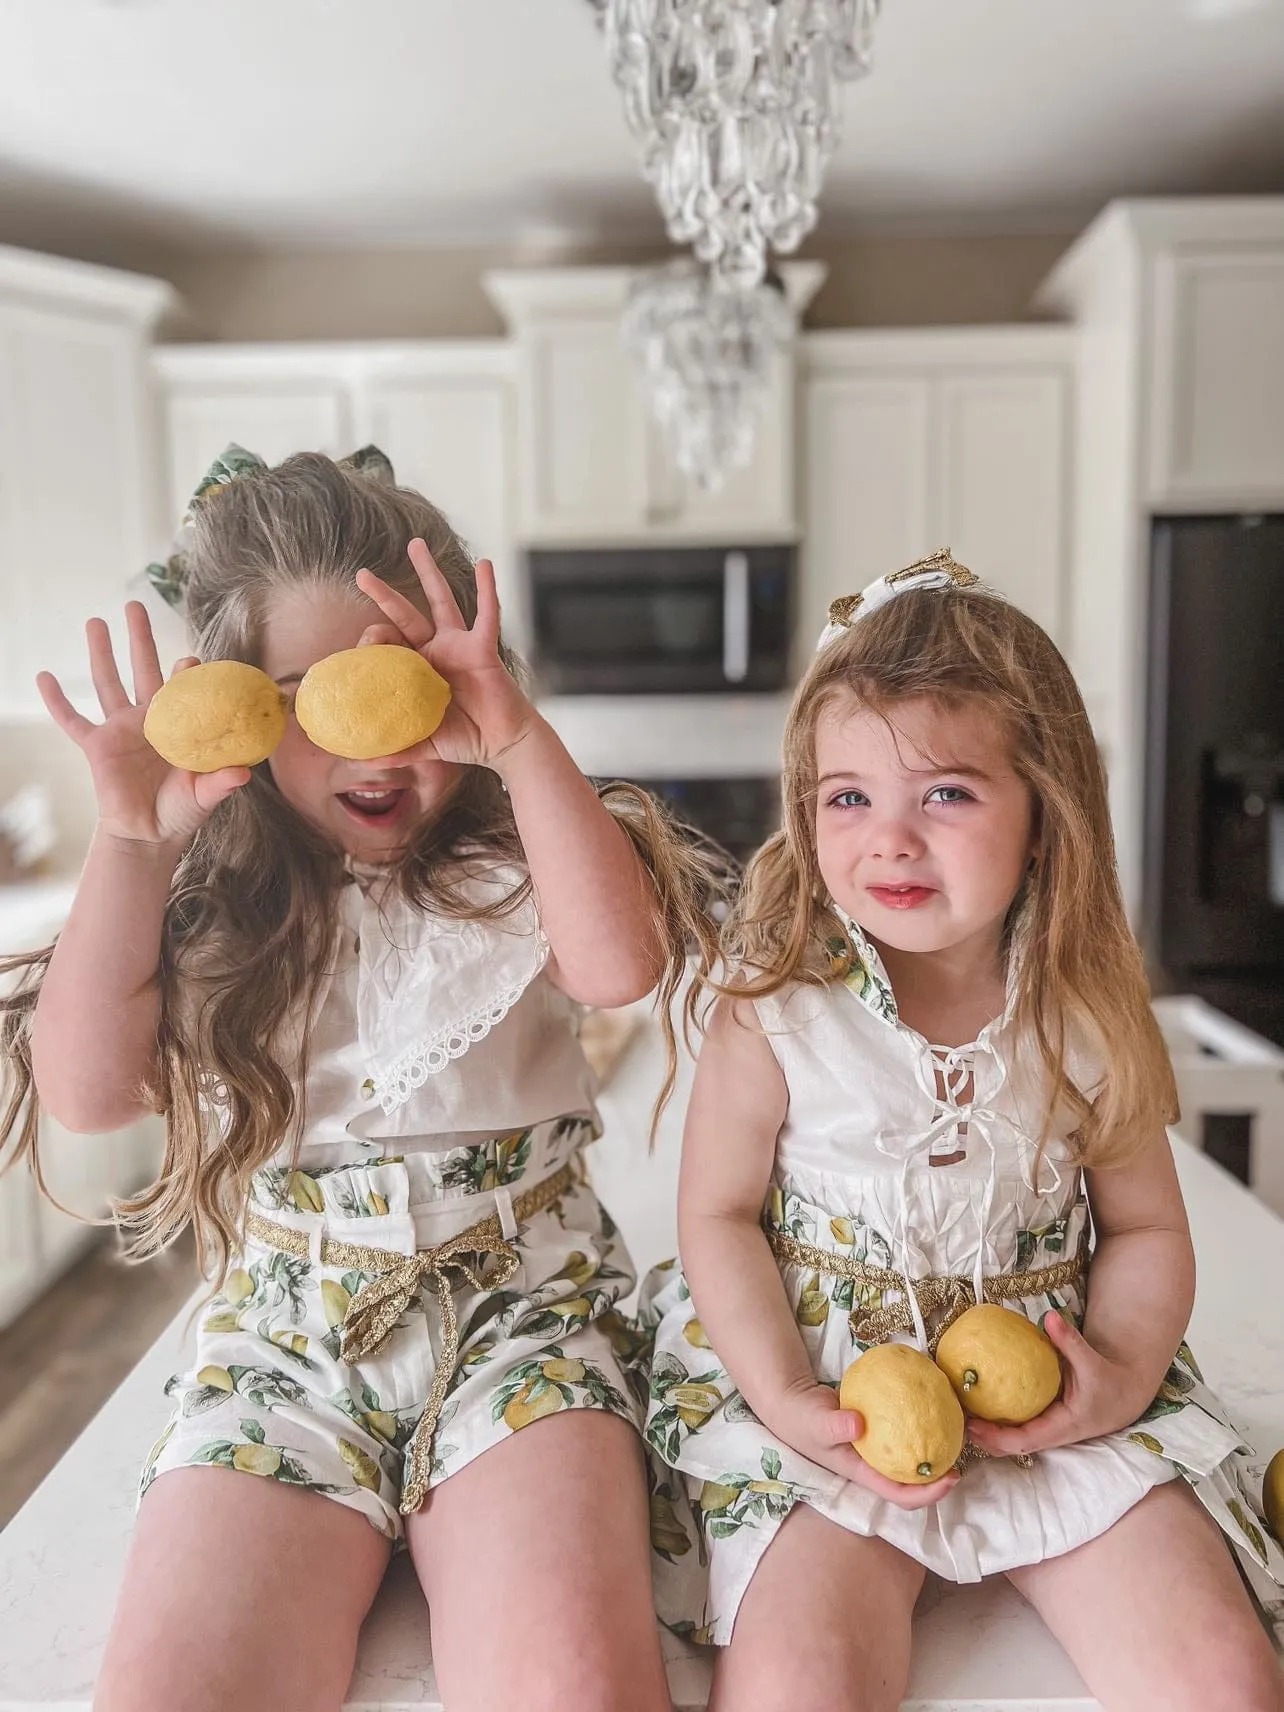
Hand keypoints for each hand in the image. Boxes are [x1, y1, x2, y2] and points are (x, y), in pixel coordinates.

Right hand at [37, 602, 249, 854]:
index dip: (186, 672)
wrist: (149, 834)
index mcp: (179, 724)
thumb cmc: (182, 810)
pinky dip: (56, 701)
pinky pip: (71, 720)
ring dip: (101, 652)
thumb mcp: (205, 795)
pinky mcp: (96, 746)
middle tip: (135, 606)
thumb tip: (243, 772)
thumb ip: (222, 782)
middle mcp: (149, 719)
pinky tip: (43, 676)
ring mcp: (120, 730)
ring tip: (95, 621)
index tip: (190, 662)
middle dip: (140, 638)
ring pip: (107, 682)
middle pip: (142, 669)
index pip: (183, 688)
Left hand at [354, 543, 534, 770]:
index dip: (373, 643)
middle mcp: (437, 652)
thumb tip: (361, 762)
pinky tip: (485, 564)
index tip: (360, 647)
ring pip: (442, 601)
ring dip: (428, 572)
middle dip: (384, 593)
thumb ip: (396, 750)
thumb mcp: (425, 745)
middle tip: (361, 574)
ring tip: (416, 545)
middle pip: (407, 615)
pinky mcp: (484, 649)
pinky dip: (487, 590)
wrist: (505, 744)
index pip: (389, 646)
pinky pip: (487, 615)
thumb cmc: (468, 741)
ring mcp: (460, 646)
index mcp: (419, 671)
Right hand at [766, 1380, 959, 1511]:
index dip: (927, 1494)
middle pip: (914, 1483)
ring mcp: (877, 1449)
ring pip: (911, 1458)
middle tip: (962, 1455)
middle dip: (940, 1477)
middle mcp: (875, 1466)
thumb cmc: (803, 1419)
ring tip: (956, 1432)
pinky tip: (931, 1402)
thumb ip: (834, 1424)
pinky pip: (905, 1430)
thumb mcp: (816, 1422)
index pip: (900, 1495)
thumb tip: (859, 1423)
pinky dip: (920, 1423)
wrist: (793, 1402)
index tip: (950, 1478)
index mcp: (864, 1473)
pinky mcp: (878, 1429)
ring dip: (934, 1450)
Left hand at [965, 1309, 1149, 1456]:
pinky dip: (998, 1417)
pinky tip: (978, 1399)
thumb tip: (1049, 1316)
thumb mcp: (1092, 1361)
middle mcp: (1051, 1433)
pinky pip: (1017, 1423)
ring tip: (960, 1411)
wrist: (1125, 1394)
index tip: (974, 1426)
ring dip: (987, 1431)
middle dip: (984, 1439)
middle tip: (957, 1418)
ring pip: (1012, 1438)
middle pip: (1011, 1446)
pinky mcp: (1044, 1419)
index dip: (998, 1437)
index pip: (1025, 1441)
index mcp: (1062, 1427)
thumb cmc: (1109, 1381)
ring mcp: (1046, 1429)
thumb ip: (1070, 1341)